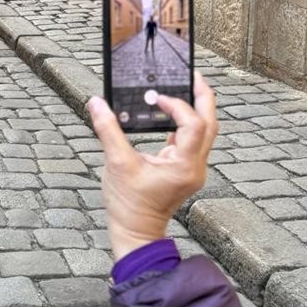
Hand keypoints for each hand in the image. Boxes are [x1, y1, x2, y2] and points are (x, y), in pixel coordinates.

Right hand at [87, 72, 217, 260]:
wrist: (135, 232)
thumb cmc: (128, 204)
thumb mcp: (116, 164)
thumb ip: (107, 130)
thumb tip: (96, 103)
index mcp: (184, 166)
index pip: (193, 125)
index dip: (177, 105)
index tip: (154, 97)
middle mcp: (195, 167)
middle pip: (210, 124)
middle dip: (203, 97)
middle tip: (193, 74)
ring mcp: (192, 169)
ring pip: (205, 131)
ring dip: (197, 108)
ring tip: (185, 86)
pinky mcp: (184, 169)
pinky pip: (192, 139)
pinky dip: (185, 121)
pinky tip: (170, 111)